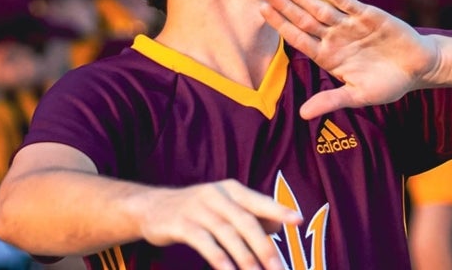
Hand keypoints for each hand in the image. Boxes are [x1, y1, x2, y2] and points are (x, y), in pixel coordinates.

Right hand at [139, 179, 301, 269]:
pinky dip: (220, 260)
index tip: (298, 220)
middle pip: (247, 222)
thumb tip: (278, 225)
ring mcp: (199, 208)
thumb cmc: (198, 209)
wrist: (153, 207)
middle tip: (279, 269)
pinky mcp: (182, 225)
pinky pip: (206, 244)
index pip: (260, 201)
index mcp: (232, 189)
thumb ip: (250, 214)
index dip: (279, 210)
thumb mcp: (224, 206)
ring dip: (246, 259)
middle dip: (265, 248)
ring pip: (228, 235)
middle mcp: (218, 194)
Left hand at [260, 0, 439, 118]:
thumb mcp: (359, 95)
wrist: (418, 67)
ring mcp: (349, 25)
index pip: (298, 39)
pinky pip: (344, 1)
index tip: (262, 11)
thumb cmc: (388, 84)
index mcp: (328, 58)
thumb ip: (331, 101)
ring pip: (320, 8)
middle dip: (284, 5)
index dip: (280, 25)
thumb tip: (302, 115)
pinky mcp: (366, 14)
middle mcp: (334, 38)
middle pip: (304, 19)